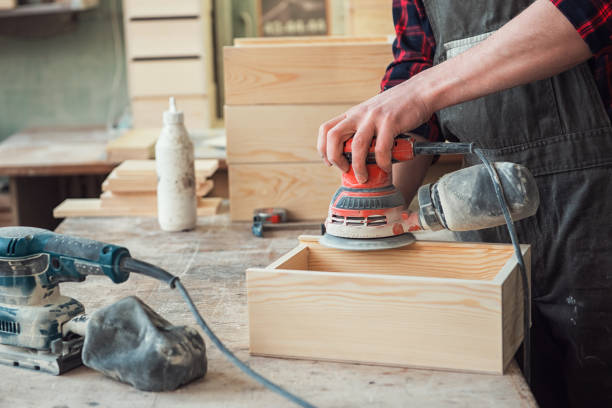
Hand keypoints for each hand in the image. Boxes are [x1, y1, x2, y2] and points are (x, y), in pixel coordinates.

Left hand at [317, 76, 433, 183]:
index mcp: (353, 114)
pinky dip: (382, 163)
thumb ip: (364, 129)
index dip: (323, 148)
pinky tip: (386, 167)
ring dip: (357, 166)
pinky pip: (381, 149)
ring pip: (356, 146)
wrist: (421, 91)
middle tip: (344, 169)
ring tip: (363, 176)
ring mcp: (373, 118)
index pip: (326, 129)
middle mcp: (359, 114)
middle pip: (334, 137)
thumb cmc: (399, 107)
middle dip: (334, 158)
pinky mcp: (390, 122)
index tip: (329, 162)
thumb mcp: (373, 114)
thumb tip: (359, 155)